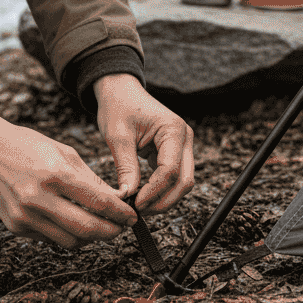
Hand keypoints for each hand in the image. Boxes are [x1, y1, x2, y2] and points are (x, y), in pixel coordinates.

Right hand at [0, 115, 136, 247]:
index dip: (121, 214)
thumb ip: (90, 180)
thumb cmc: (26, 146)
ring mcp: (25, 216)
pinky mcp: (15, 227)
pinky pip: (51, 239)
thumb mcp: (64, 153)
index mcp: (55, 174)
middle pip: (87, 229)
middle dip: (111, 232)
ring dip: (91, 238)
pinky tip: (73, 223)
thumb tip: (117, 201)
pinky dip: (68, 235)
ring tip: (100, 227)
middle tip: (121, 228)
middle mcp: (39, 198)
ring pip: (70, 242)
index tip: (131, 216)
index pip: (99, 203)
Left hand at [94, 73, 194, 215]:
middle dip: (163, 201)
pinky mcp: (174, 152)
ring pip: (182, 182)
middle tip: (139, 211)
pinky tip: (143, 195)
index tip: (135, 204)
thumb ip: (125, 168)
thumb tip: (127, 197)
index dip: (154, 192)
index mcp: (173, 130)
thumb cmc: (118, 106)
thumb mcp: (118, 137)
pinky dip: (160, 189)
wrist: (120, 91)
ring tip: (139, 205)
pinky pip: (173, 177)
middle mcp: (183, 138)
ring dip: (163, 198)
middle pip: (184, 181)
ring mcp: (181, 145)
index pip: (170, 170)